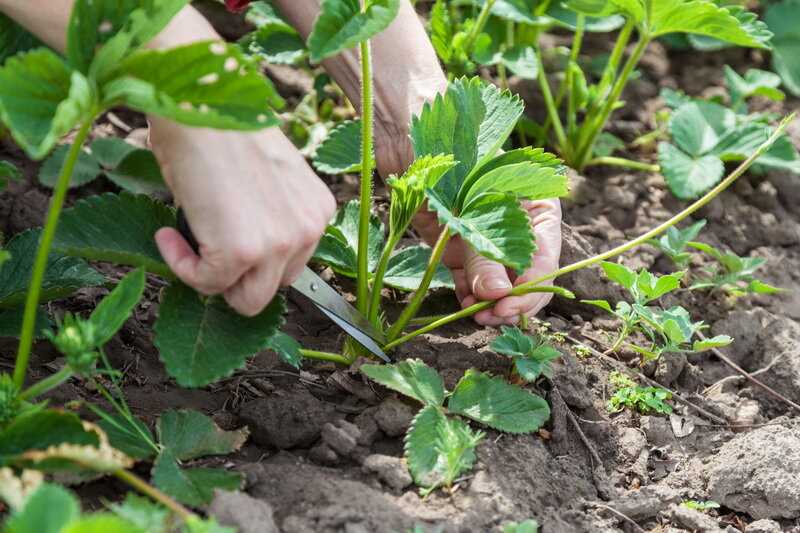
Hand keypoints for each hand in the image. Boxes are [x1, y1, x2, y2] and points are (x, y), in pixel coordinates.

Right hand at [149, 119, 335, 315]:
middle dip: (239, 275)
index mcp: (317, 209)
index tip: (223, 241)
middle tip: (205, 247)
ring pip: (248, 300)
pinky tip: (167, 235)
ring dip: (213, 279)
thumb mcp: (263, 177)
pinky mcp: (244, 251)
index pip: (292, 263)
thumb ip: (267, 215)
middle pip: (275, 287)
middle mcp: (309, 228)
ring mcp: (280, 242)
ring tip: (186, 240)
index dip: (255, 260)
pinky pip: (208, 284)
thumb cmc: (223, 126)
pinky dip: (181, 266)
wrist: (201, 100)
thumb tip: (240, 253)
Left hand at [376, 132, 562, 325]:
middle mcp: (517, 226)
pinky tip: (463, 304)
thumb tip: (498, 295)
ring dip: (491, 303)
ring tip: (475, 315)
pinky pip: (472, 280)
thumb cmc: (449, 152)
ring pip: (500, 284)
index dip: (532, 288)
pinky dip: (470, 295)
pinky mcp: (460, 246)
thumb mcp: (469, 205)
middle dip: (512, 301)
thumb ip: (482, 251)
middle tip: (492, 318)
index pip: (546, 258)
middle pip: (527, 277)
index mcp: (537, 207)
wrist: (407, 133)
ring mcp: (488, 238)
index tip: (509, 307)